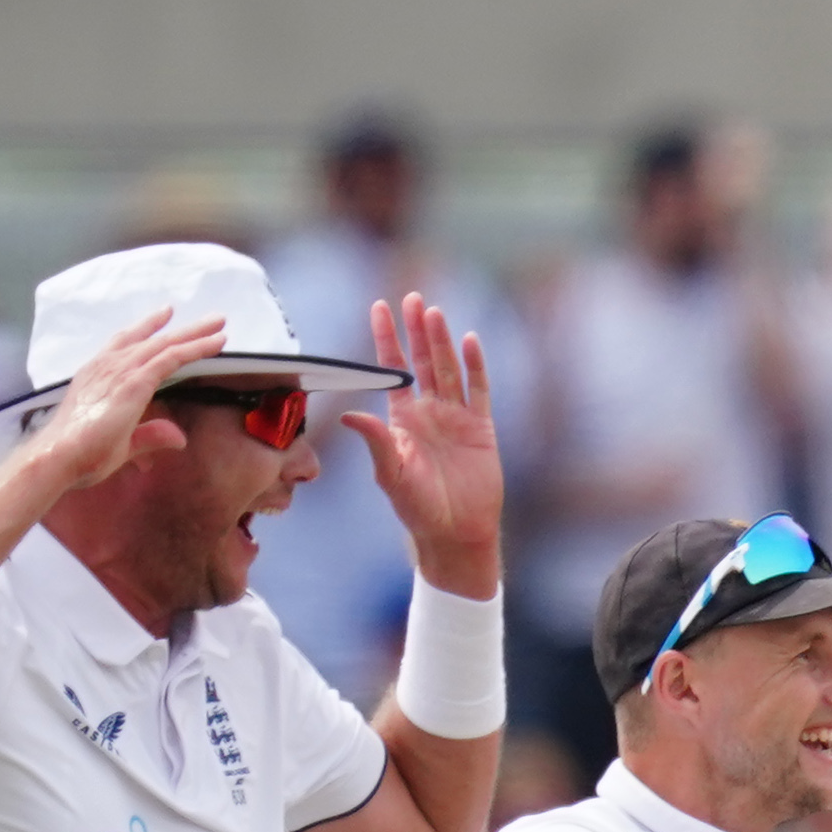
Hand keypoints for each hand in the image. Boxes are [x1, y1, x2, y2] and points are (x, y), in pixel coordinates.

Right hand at [16, 306, 231, 493]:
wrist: (60, 456)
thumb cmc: (81, 454)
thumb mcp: (122, 444)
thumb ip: (150, 436)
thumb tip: (179, 438)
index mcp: (98, 374)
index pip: (126, 342)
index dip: (148, 328)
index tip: (166, 315)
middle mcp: (108, 365)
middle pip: (152, 339)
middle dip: (183, 328)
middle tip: (211, 318)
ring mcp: (120, 371)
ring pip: (166, 344)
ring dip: (195, 334)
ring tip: (220, 322)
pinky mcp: (134, 382)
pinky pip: (171, 358)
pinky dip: (195, 348)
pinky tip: (215, 343)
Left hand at [344, 294, 502, 594]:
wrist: (456, 533)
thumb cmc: (418, 509)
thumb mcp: (391, 474)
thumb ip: (376, 442)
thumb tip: (349, 416)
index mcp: (403, 420)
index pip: (392, 370)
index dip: (386, 339)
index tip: (379, 307)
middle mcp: (429, 413)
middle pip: (423, 361)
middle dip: (417, 330)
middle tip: (412, 297)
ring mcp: (456, 418)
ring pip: (449, 370)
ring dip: (442, 341)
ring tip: (434, 312)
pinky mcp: (482, 429)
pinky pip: (479, 390)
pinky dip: (475, 366)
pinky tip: (469, 341)